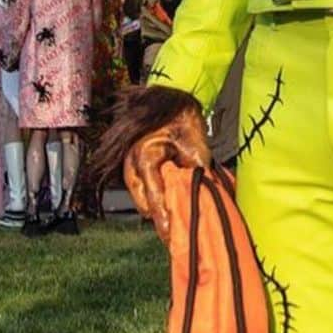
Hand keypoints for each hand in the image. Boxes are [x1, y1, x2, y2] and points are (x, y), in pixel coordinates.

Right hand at [93, 86, 210, 242]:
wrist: (173, 95)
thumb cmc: (183, 117)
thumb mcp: (195, 145)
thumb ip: (195, 171)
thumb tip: (201, 195)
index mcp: (144, 157)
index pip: (154, 197)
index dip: (164, 218)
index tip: (172, 237)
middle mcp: (132, 164)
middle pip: (144, 203)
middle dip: (160, 218)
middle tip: (176, 236)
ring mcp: (131, 165)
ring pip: (142, 198)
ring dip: (158, 209)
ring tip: (175, 226)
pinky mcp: (135, 166)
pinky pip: (144, 188)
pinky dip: (156, 198)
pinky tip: (171, 206)